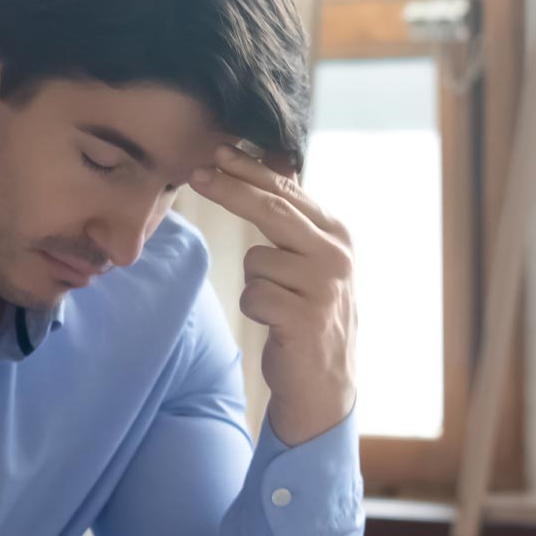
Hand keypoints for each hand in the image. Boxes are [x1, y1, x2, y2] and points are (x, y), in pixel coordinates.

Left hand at [190, 144, 356, 446]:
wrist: (325, 382)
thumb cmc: (306, 316)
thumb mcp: (308, 263)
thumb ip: (290, 224)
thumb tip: (259, 173)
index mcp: (336, 234)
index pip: (288, 192)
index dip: (250, 170)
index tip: (217, 153)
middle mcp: (336, 254)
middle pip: (272, 209)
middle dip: (232, 189)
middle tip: (199, 173)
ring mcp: (324, 285)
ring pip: (256, 261)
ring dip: (254, 283)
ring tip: (279, 305)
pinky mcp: (305, 317)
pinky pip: (253, 295)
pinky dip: (254, 309)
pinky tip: (277, 323)